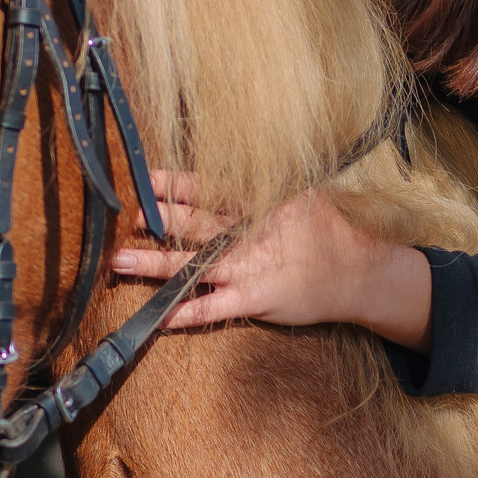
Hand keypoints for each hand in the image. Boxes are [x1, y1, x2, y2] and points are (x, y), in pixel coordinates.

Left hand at [111, 172, 434, 349]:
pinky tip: (157, 316)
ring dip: (154, 264)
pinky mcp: (255, 300)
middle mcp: (248, 233)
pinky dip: (185, 313)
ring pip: (193, 265)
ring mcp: (249, 268)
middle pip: (194, 223)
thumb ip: (267, 185)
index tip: (144, 178)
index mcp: (258, 203)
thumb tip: (242, 161)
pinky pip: (213, 309)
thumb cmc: (330, 233)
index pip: (208, 188)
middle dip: (156, 218)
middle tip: (121, 215)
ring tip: (119, 262)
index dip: (174, 183)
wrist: (358, 275)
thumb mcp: (302, 195)